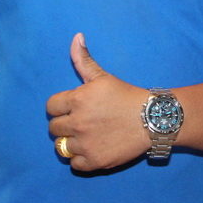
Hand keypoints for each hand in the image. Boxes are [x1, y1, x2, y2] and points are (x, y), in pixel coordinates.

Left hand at [46, 33, 150, 171]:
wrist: (152, 119)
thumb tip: (76, 37)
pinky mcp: (95, 161)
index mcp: (77, 100)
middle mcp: (78, 122)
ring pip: (61, 147)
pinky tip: (91, 149)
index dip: (60, 107)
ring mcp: (85, 143)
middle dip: (64, 125)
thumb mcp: (103, 76)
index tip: (72, 108)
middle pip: (53, 129)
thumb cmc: (126, 95)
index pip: (50, 107)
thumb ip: (83, 60)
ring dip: (70, 143)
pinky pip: (74, 164)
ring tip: (85, 137)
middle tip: (81, 122)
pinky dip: (80, 159)